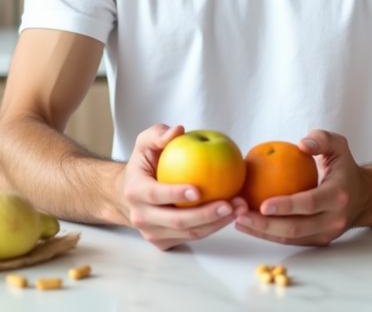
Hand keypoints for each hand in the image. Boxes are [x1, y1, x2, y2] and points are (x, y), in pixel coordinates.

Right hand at [120, 124, 246, 250]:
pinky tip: (231, 214)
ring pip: (188, 233)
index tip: (199, 190)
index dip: (176, 194)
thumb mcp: (146, 143)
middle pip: (176, 221)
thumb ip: (159, 134)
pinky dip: (213, 228)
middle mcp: (141, 216)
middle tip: (230, 204)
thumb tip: (178, 131)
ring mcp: (152, 233)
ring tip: (238, 209)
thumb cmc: (144, 164)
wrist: (133, 193)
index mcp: (135, 191)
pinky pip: (192, 237)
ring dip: (216, 224)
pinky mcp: (164, 242)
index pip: (156, 195)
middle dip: (206, 215)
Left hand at [234, 129, 367, 246]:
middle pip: (296, 227)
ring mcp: (326, 233)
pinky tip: (250, 225)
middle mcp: (333, 219)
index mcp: (338, 195)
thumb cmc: (345, 168)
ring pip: (290, 238)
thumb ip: (322, 138)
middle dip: (265, 224)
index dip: (286, 206)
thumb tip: (301, 144)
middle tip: (240, 214)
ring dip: (262, 232)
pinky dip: (269, 235)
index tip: (262, 203)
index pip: (309, 203)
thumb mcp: (339, 146)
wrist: (364, 197)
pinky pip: (291, 240)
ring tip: (238, 221)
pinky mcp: (318, 241)